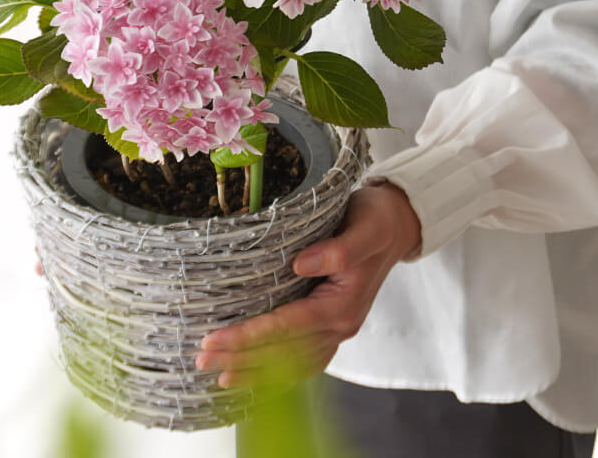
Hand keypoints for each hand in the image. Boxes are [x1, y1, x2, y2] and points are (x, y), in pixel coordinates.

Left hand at [194, 182, 420, 388]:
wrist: (397, 225)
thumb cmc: (377, 220)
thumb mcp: (365, 227)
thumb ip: (339, 249)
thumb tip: (301, 264)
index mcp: (344, 304)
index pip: (288, 327)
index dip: (249, 336)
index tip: (214, 339)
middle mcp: (341, 325)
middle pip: (285, 352)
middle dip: (241, 359)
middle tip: (201, 360)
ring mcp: (338, 330)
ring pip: (293, 363)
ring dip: (256, 372)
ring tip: (221, 377)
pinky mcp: (332, 326)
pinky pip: (303, 359)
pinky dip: (277, 371)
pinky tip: (254, 374)